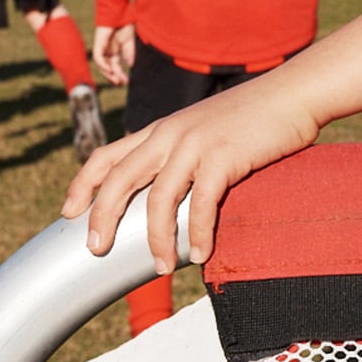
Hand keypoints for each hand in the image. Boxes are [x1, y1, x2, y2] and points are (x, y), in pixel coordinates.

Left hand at [61, 80, 321, 274]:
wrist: (293, 93)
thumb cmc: (255, 116)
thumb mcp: (206, 128)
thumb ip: (184, 153)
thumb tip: (174, 193)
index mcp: (161, 128)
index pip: (106, 155)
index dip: (82, 186)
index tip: (68, 213)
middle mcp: (170, 134)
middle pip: (119, 180)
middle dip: (101, 218)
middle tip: (96, 250)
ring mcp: (194, 144)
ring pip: (157, 199)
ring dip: (156, 239)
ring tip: (161, 267)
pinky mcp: (222, 157)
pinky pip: (200, 204)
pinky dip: (197, 235)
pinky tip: (200, 255)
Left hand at [94, 24, 135, 85]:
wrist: (120, 12)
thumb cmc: (125, 24)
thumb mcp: (129, 42)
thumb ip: (129, 53)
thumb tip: (131, 66)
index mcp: (114, 51)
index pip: (115, 66)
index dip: (119, 74)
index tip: (126, 82)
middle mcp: (107, 51)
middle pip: (107, 68)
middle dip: (113, 77)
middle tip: (120, 84)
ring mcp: (102, 48)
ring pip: (102, 65)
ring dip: (108, 74)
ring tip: (116, 80)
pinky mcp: (99, 44)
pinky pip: (99, 58)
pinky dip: (103, 65)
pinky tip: (110, 70)